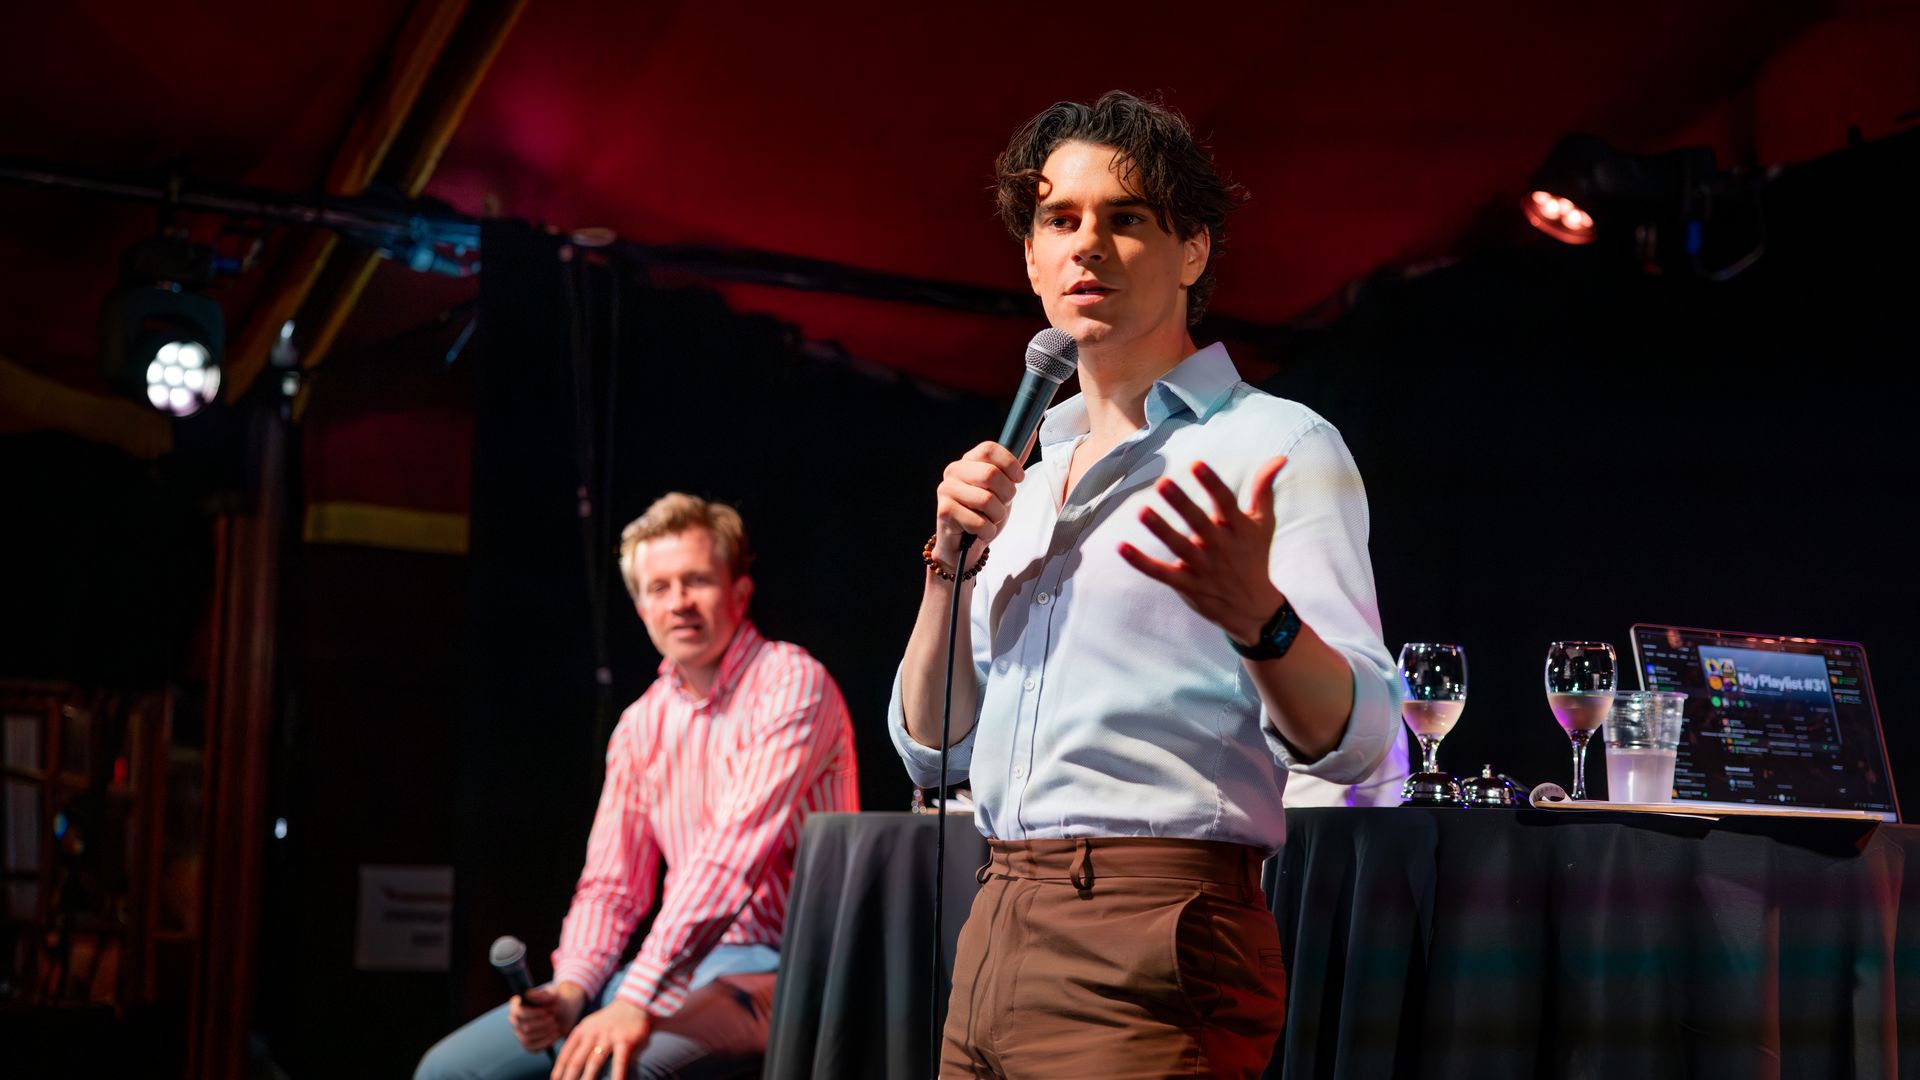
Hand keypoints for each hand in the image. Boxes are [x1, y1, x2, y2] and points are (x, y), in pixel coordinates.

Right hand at [509, 982, 587, 1052]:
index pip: (518, 1012)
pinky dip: (545, 1043)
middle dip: (542, 1024)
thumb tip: (528, 994)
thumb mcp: (553, 996)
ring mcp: (519, 1032)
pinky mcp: (527, 1043)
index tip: (546, 1012)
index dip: (533, 1014)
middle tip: (554, 1019)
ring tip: (556, 1027)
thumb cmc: (557, 1002)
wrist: (564, 1014)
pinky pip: (531, 1048)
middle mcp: (515, 1019)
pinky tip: (555, 1035)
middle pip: (524, 1027)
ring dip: (544, 1034)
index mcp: (517, 1004)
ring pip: (526, 1039)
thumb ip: (542, 995)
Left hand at [552, 999, 651, 1079]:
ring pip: (594, 1061)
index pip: (566, 1055)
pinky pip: (619, 1061)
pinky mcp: (625, 1040)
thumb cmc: (609, 1021)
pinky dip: (617, 1075)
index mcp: (581, 1031)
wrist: (633, 1003)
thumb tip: (566, 1066)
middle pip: (576, 1060)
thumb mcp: (590, 1026)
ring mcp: (608, 1037)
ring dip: (587, 1079)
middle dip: (569, 1078)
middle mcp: (592, 1034)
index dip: (559, 1071)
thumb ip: (579, 1042)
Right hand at [933, 441, 1024, 566]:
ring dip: (997, 516)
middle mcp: (954, 471)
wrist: (963, 544)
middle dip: (1006, 495)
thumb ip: (1012, 465)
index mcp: (968, 460)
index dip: (1009, 463)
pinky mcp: (944, 511)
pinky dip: (987, 532)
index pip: (989, 448)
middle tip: (1003, 504)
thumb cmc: (983, 513)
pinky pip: (979, 522)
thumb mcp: (1002, 488)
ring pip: (986, 500)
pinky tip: (979, 531)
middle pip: (990, 474)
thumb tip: (1031, 434)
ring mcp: (946, 490)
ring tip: (990, 519)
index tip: (1018, 479)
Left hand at [1118, 455, 1288, 644]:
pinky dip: (1141, 562)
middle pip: (1199, 522)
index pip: (1225, 502)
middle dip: (1181, 504)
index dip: (1211, 484)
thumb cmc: (1254, 556)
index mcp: (1238, 528)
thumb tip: (1279, 458)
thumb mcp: (1264, 523)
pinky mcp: (1187, 585)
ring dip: (1160, 530)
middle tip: (1162, 483)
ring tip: (1141, 511)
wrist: (1254, 608)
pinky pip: (1161, 573)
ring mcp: (1203, 568)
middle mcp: (1221, 547)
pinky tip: (1121, 547)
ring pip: (1179, 547)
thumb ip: (1264, 489)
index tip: (1196, 465)